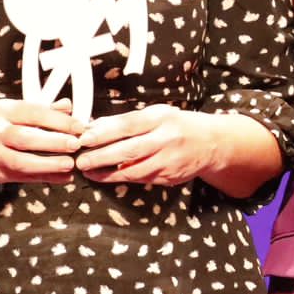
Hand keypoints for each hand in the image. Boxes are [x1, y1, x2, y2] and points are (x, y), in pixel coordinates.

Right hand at [0, 98, 83, 183]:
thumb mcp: (7, 110)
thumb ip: (39, 110)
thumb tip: (68, 106)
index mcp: (2, 111)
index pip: (33, 113)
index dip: (59, 120)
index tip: (79, 126)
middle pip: (27, 137)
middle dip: (55, 141)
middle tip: (77, 144)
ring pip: (23, 161)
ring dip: (49, 164)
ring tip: (70, 164)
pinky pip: (22, 177)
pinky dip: (44, 178)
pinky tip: (62, 177)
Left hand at [75, 105, 219, 185]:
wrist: (212, 144)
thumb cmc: (179, 125)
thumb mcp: (157, 114)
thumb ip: (127, 121)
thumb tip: (96, 126)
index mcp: (161, 118)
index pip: (127, 125)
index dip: (103, 133)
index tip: (83, 139)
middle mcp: (166, 139)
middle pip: (128, 150)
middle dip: (100, 157)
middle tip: (80, 161)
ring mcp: (169, 161)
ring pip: (133, 170)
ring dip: (108, 173)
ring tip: (89, 172)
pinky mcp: (170, 177)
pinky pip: (142, 178)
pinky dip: (123, 177)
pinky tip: (109, 176)